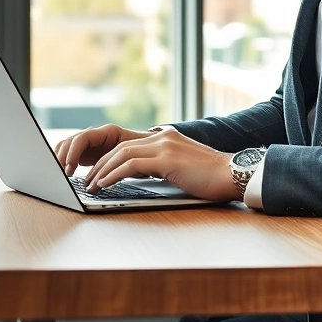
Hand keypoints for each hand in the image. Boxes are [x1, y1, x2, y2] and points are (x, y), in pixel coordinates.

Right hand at [54, 124, 153, 175]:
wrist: (149, 147)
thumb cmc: (146, 148)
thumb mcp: (139, 151)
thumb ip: (130, 155)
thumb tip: (125, 165)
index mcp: (107, 132)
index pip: (82, 138)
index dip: (74, 153)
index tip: (70, 169)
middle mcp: (96, 136)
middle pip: (70, 142)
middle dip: (63, 158)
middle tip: (61, 175)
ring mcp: (90, 144)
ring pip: (67, 147)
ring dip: (61, 160)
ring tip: (60, 176)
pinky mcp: (87, 153)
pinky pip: (69, 154)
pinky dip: (64, 163)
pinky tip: (64, 174)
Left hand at [83, 128, 241, 202]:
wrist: (233, 174)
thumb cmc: (211, 177)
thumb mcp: (183, 165)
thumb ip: (164, 163)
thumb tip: (146, 173)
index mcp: (165, 137)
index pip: (129, 144)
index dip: (110, 158)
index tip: (98, 172)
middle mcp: (162, 137)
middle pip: (121, 147)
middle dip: (101, 164)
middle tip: (88, 180)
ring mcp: (164, 146)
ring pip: (122, 155)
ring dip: (103, 171)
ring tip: (92, 185)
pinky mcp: (167, 159)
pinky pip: (131, 165)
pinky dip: (114, 175)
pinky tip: (106, 184)